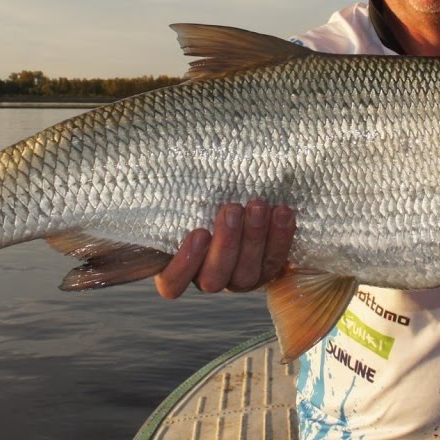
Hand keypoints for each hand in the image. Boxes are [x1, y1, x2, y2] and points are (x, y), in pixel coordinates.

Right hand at [153, 200, 295, 298]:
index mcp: (177, 269)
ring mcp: (238, 278)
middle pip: (214, 278)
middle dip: (226, 243)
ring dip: (254, 239)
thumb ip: (170, 191)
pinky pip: (274, 262)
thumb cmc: (199, 195)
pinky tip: (283, 212)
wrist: (239, 199)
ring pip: (246, 274)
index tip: (198, 232)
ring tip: (258, 205)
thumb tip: (155, 155)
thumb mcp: (181, 194)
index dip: (185, 264)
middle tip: (231, 208)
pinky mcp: (266, 270)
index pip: (172, 284)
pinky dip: (280, 237)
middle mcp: (207, 278)